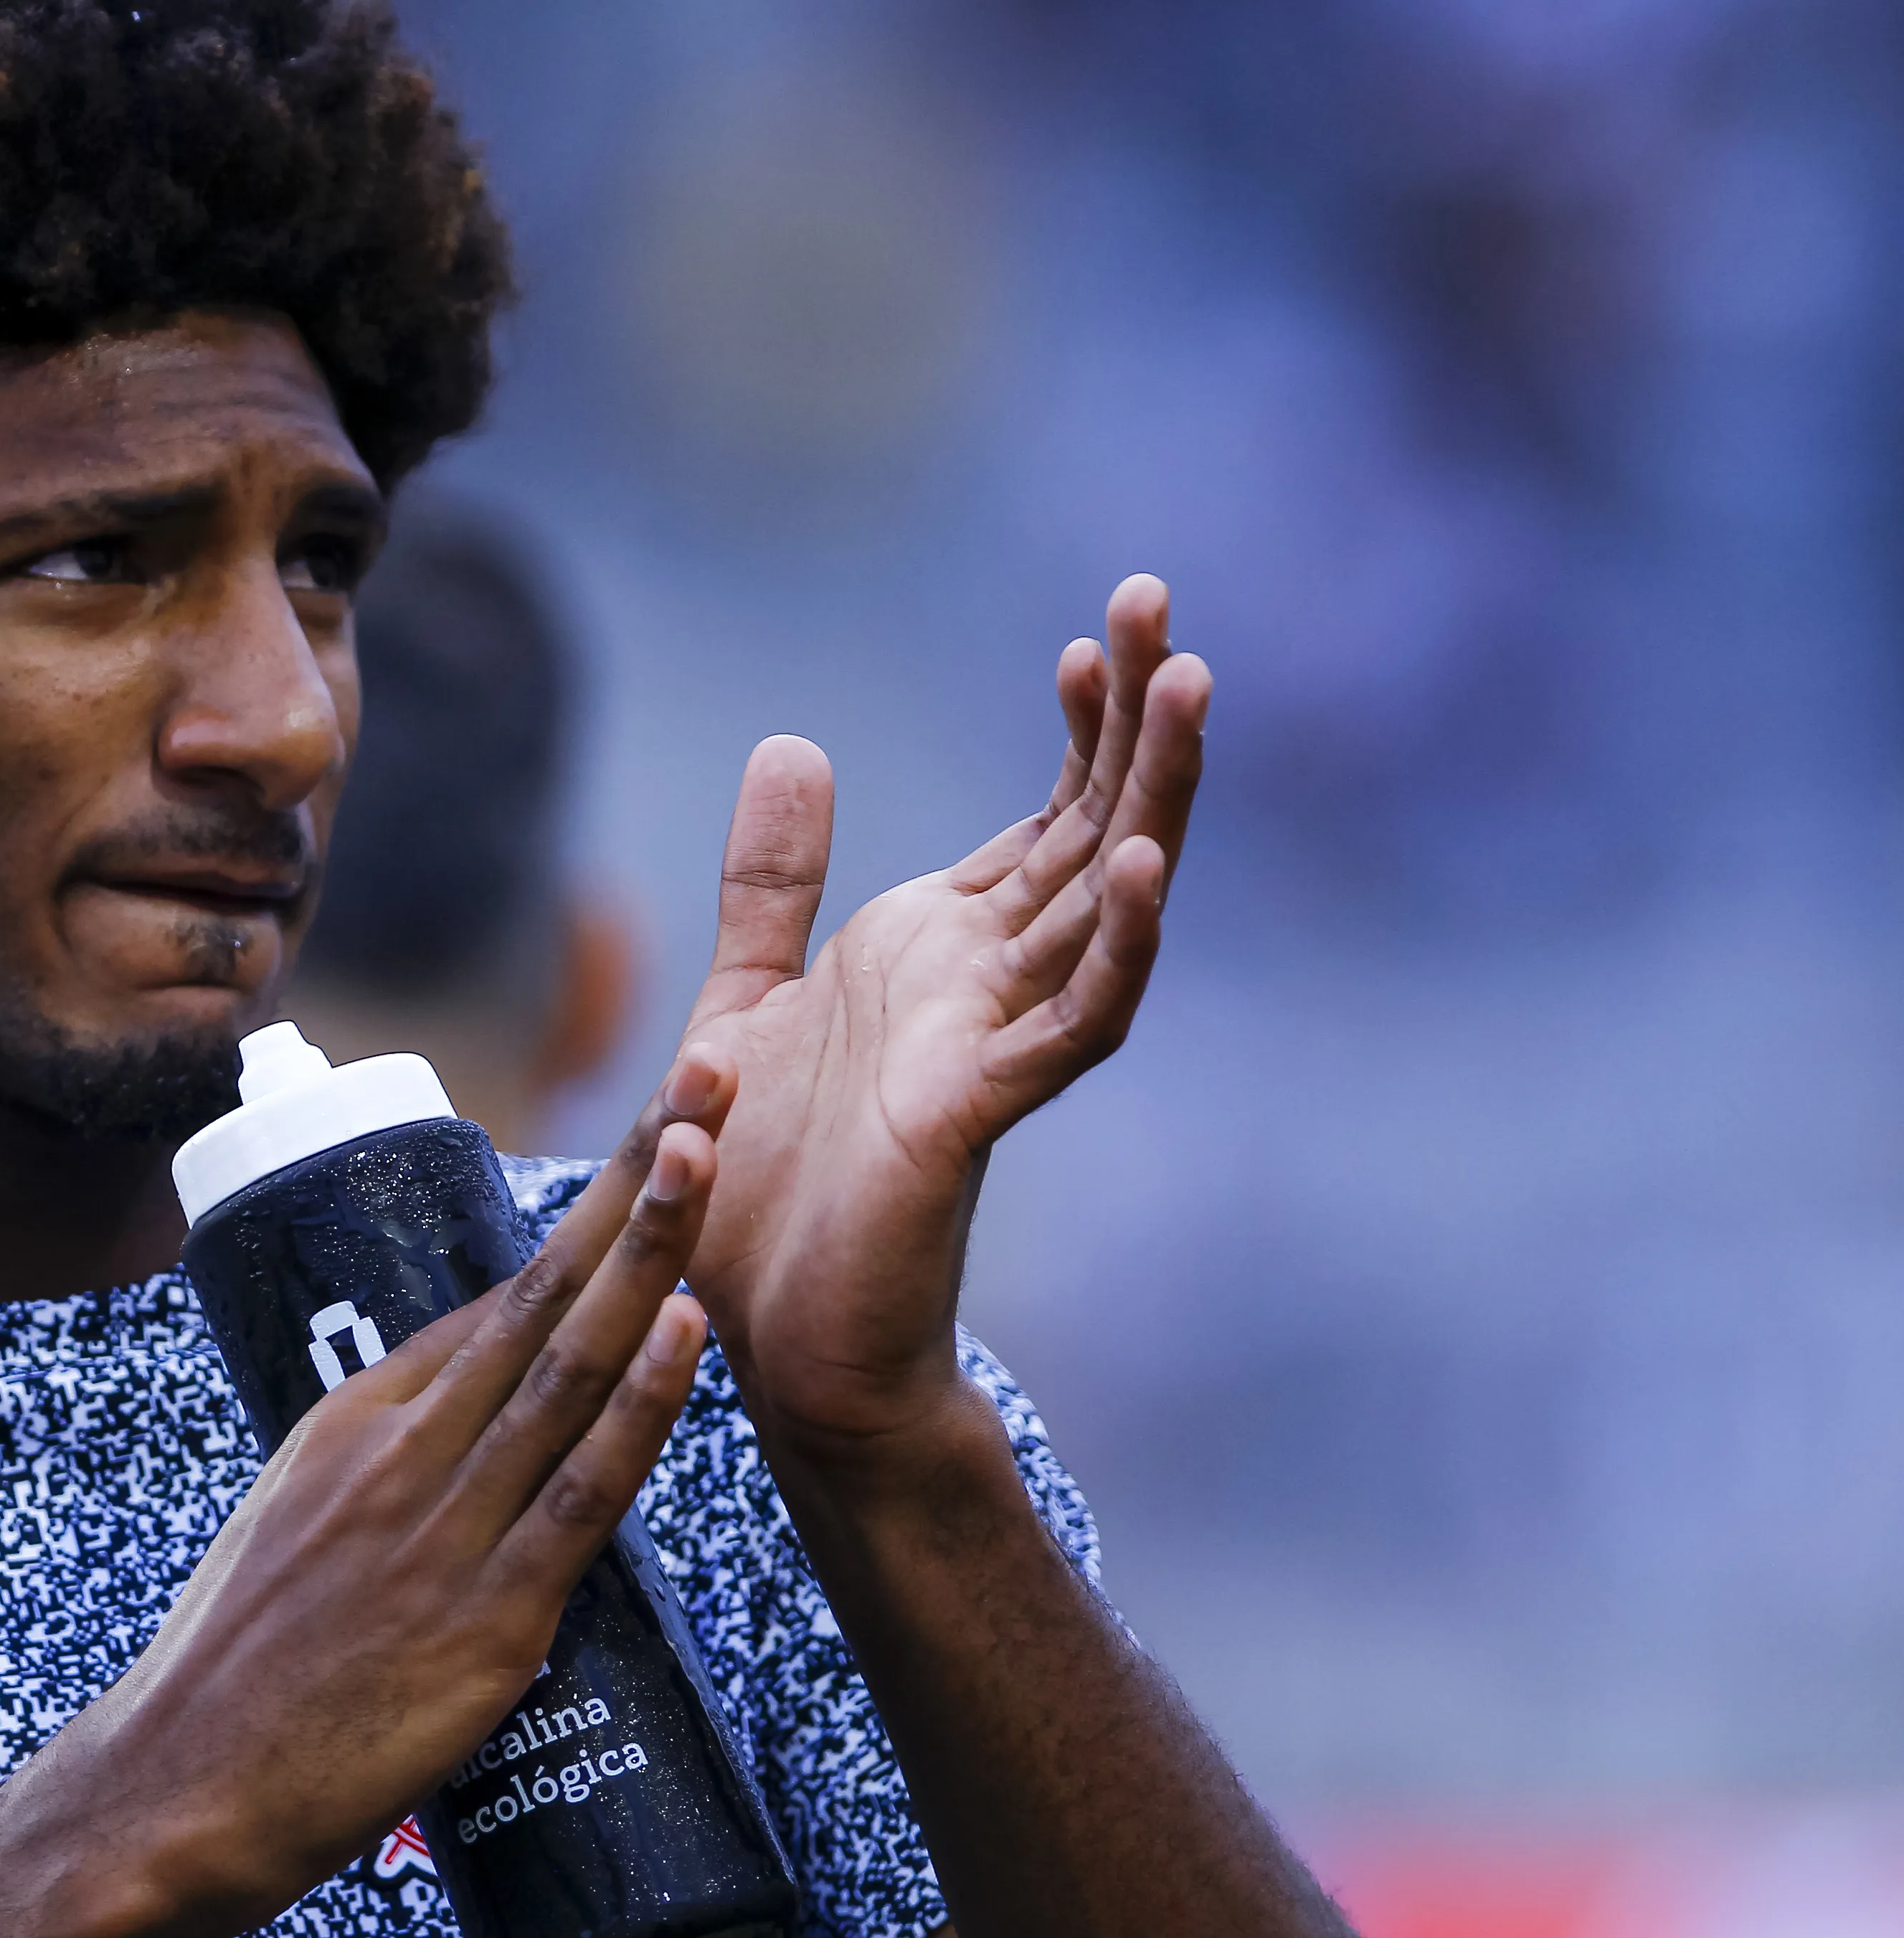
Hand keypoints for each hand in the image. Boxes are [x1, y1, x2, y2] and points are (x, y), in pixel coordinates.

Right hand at [49, 1076, 731, 1937]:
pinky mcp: (484, 1617)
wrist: (173, 1792)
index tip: (658, 1133)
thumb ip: (385, 1482)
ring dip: (650, 1251)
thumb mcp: (300, 1533)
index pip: (499, 1303)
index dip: (588, 1216)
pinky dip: (639, 1404)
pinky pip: (579, 1491)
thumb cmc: (238, 1679)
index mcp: (355, 1419)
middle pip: (543, 1291)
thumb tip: (464, 1457)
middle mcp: (401, 1449)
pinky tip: (684, 1331)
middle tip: (708, 1076)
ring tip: (709, 1149)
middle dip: (633, 1180)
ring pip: (571, 1363)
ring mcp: (443, 1525)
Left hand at [680, 574, 1207, 1460]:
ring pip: (1106, 904)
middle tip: (1160, 603)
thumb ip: (773, 882)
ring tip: (1188, 687)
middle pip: (1094, 831)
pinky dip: (1118, 946)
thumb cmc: (764, 1185)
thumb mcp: (748, 995)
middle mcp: (987, 988)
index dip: (1081, 728)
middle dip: (1132, 721)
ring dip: (1152, 800)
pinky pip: (1072, 1022)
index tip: (1097, 633)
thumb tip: (797, 743)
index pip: (1046, 820)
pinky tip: (1146, 866)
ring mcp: (994, 1046)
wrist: (761, 1334)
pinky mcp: (976, 1112)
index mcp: (940, 956)